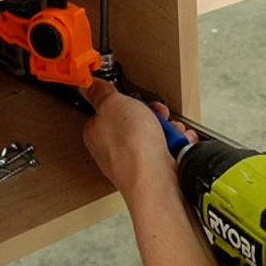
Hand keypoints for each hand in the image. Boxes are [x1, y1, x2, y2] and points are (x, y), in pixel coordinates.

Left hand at [79, 79, 194, 200]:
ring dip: (168, 127)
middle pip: (136, 118)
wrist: (156, 180)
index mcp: (97, 131)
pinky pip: (169, 147)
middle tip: (156, 114)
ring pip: (156, 132)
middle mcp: (114, 147)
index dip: (126, 99)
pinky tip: (177, 143)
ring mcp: (136, 159)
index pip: (109, 107)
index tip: (133, 97)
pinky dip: (177, 142)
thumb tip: (87, 84)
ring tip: (171, 130)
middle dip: (153, 113)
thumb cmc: (131, 148)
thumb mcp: (112, 104)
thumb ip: (100, 92)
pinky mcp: (155, 168)